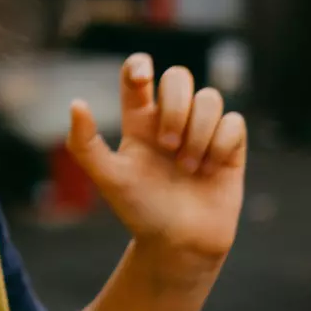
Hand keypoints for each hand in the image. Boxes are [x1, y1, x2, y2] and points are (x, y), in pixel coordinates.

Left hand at [66, 54, 246, 277]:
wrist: (179, 245)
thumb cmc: (140, 212)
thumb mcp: (108, 178)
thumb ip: (85, 144)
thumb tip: (76, 104)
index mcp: (139, 121)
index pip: (137, 75)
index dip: (139, 65)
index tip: (142, 78)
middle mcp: (171, 119)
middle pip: (179, 76)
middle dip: (175, 106)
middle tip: (166, 145)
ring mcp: (202, 130)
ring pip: (210, 97)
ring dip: (198, 133)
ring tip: (188, 168)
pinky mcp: (229, 145)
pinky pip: (233, 121)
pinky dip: (220, 145)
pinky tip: (210, 170)